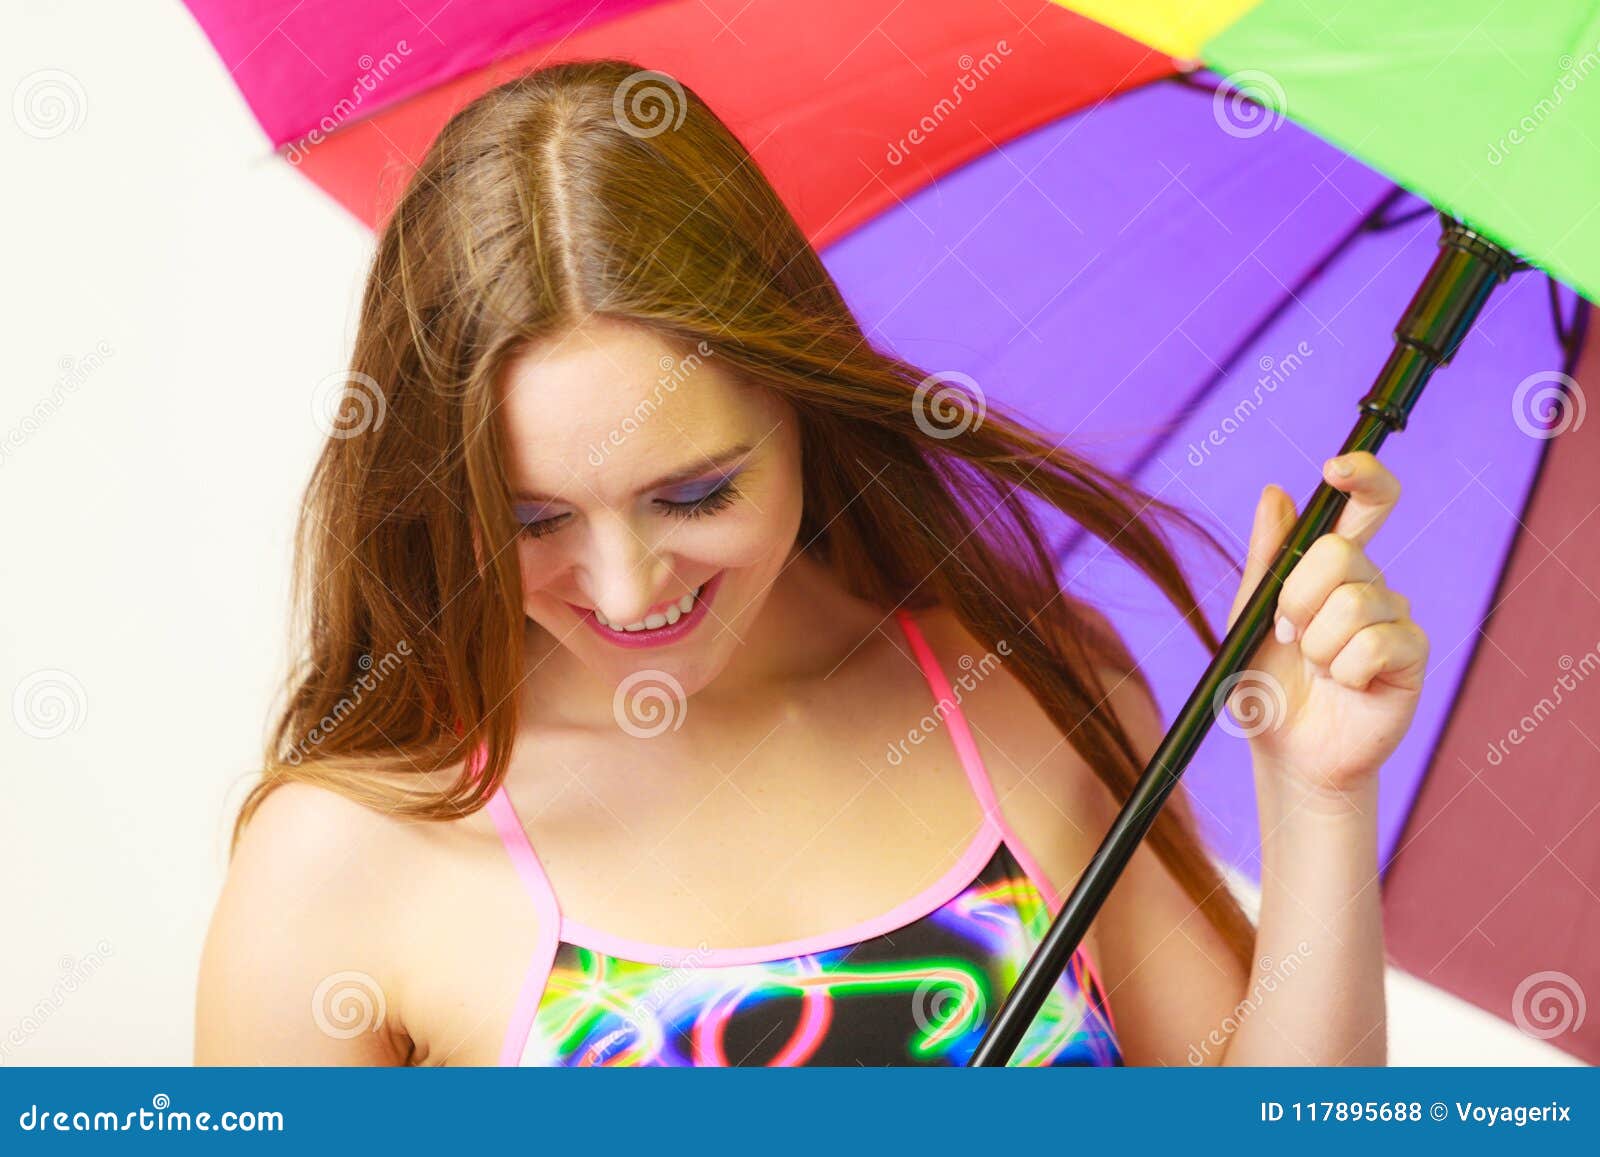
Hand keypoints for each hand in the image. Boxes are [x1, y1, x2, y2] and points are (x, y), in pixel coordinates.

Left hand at [1223, 452, 1428, 802]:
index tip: (1334, 469)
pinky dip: (1344, 671)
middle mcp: (1370, 581)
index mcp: (1332, 565)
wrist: (1288, 750)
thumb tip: (1275, 492)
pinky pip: (1373, 644)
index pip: (1364, 501)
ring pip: (1353, 603)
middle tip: (1290, 634)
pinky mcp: (1412, 654)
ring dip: (1317, 645)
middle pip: (1341, 551)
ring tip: (1317, 669)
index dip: (1361, 475)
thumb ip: (1267, 557)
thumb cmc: (1268, 681)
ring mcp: (1395, 616)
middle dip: (1298, 597)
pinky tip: (1345, 686)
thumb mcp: (1251, 615)